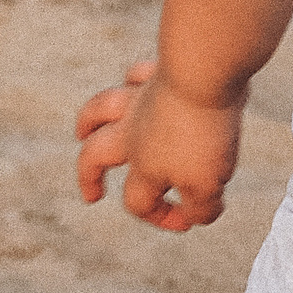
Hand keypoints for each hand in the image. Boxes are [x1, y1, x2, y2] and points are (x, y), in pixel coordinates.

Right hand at [76, 59, 243, 231]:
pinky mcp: (157, 72)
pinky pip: (135, 76)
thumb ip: (201, 209)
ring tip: (83, 133)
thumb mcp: (209, 185)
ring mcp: (140, 100)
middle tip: (92, 195)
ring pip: (101, 112)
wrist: (204, 73)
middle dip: (89, 179)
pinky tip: (132, 84)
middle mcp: (133, 134)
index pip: (138, 202)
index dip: (161, 218)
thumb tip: (196, 216)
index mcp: (145, 167)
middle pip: (95, 157)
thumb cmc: (205, 132)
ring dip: (88, 124)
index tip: (189, 219)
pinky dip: (131, 82)